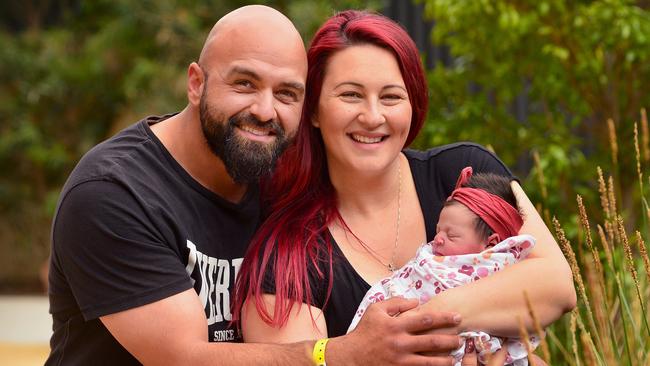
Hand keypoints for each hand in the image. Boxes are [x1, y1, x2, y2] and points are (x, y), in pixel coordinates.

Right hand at [328, 297, 460, 364]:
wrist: (351, 356)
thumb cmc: (365, 331)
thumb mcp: (376, 310)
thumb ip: (397, 303)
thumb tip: (417, 301)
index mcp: (396, 325)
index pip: (426, 319)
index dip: (444, 318)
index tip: (457, 317)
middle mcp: (400, 343)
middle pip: (433, 341)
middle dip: (451, 340)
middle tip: (461, 338)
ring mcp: (401, 360)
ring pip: (430, 361)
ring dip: (446, 359)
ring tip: (455, 357)